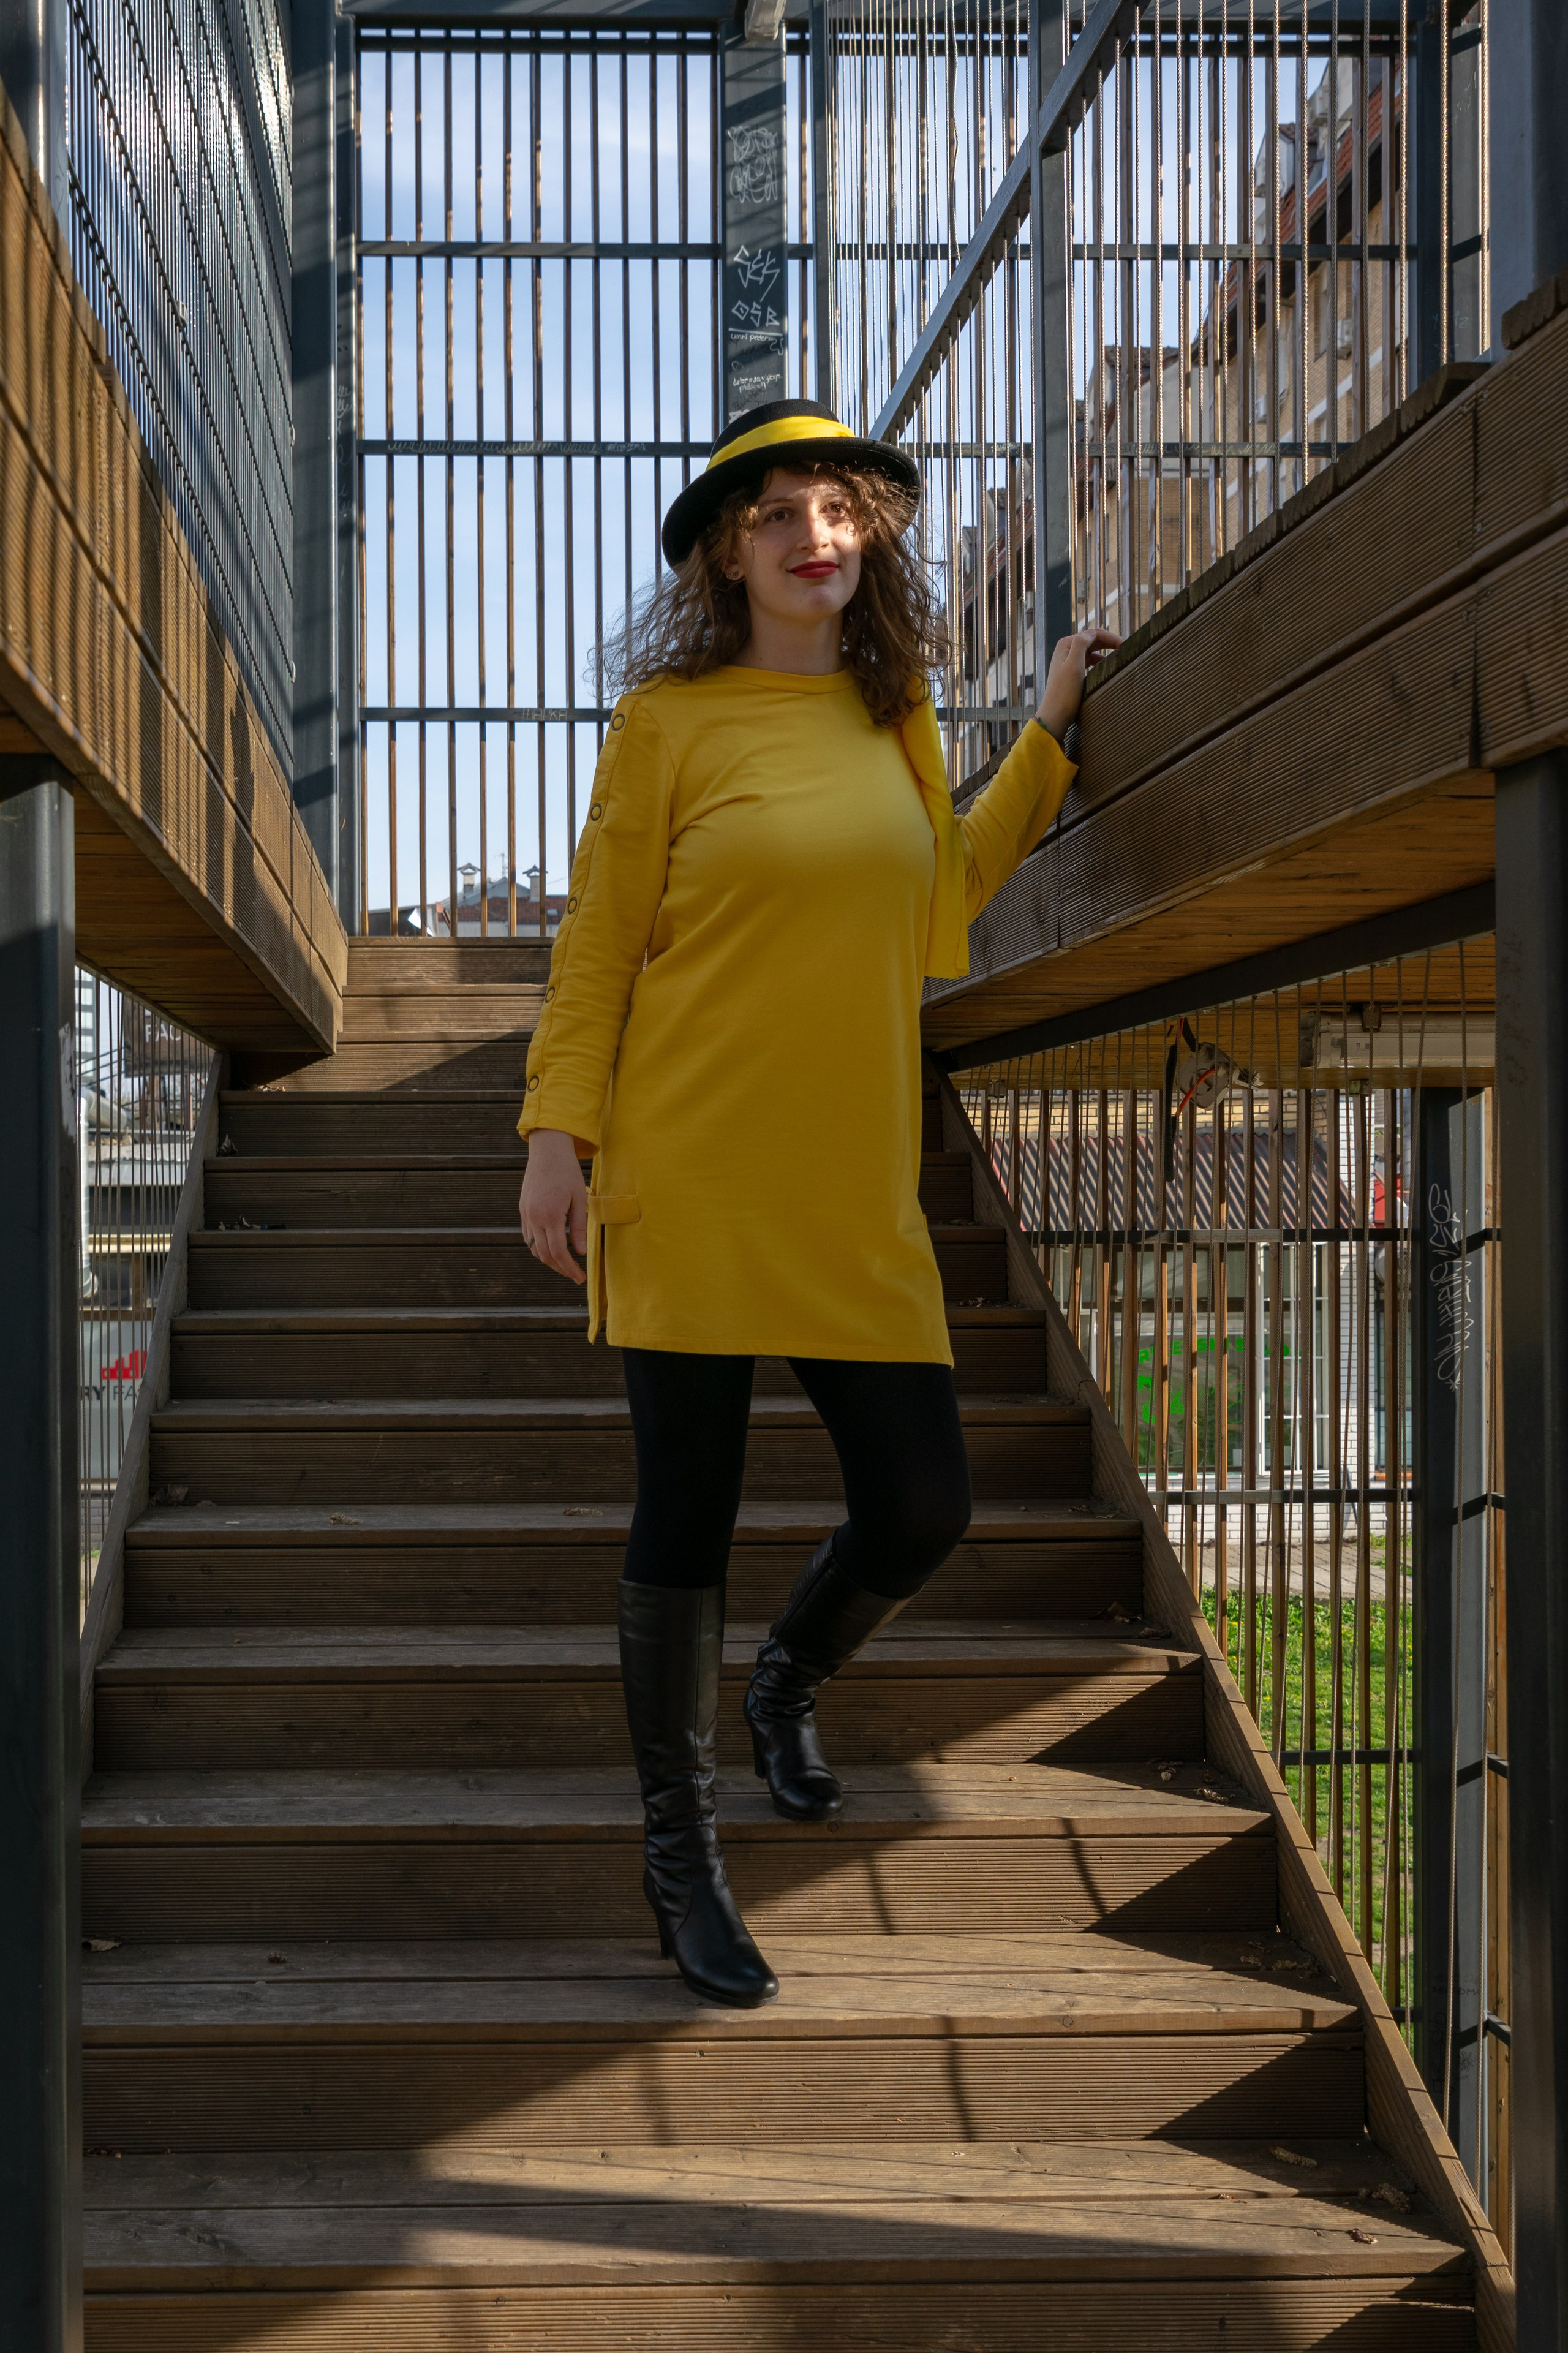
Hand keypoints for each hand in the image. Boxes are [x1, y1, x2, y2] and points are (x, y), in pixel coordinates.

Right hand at [519, 1127, 587, 1284]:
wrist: (547, 1150)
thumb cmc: (567, 1172)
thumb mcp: (579, 1199)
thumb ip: (579, 1227)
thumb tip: (581, 1252)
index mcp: (551, 1216)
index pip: (559, 1252)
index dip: (569, 1269)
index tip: (579, 1278)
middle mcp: (534, 1217)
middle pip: (544, 1254)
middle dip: (560, 1268)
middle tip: (574, 1274)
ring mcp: (526, 1214)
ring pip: (534, 1247)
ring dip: (548, 1259)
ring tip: (565, 1263)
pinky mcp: (523, 1209)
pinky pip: (528, 1235)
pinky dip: (539, 1246)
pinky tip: (551, 1246)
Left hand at [1035, 625, 1120, 742]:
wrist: (1055, 715)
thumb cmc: (1064, 693)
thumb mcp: (1073, 665)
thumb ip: (1081, 644)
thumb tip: (1092, 632)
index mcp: (1066, 644)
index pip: (1094, 634)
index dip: (1111, 637)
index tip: (1126, 645)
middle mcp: (1067, 650)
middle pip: (1094, 640)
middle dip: (1111, 642)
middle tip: (1128, 648)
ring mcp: (1069, 661)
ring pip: (1093, 651)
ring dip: (1107, 651)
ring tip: (1120, 657)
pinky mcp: (1073, 672)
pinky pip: (1090, 662)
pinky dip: (1101, 662)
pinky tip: (1108, 667)